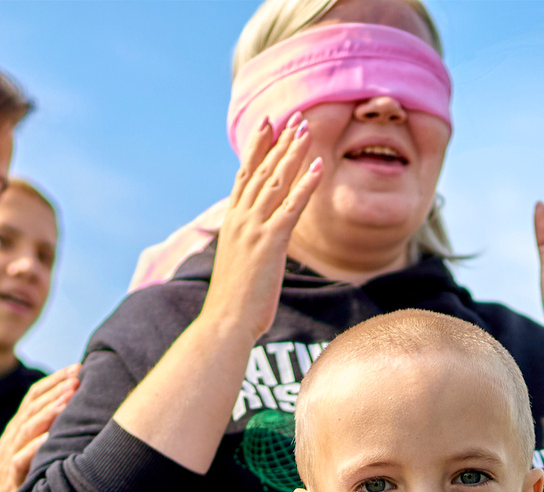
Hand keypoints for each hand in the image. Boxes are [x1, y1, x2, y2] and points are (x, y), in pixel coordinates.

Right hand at [0, 364, 79, 491]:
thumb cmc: (19, 479)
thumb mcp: (31, 450)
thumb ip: (47, 431)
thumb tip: (77, 413)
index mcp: (19, 427)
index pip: (35, 396)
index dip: (55, 380)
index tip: (78, 367)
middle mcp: (13, 436)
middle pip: (33, 406)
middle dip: (55, 389)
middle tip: (77, 376)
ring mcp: (9, 455)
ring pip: (27, 428)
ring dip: (48, 412)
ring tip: (67, 399)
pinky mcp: (10, 477)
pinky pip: (19, 460)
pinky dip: (34, 448)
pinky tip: (48, 439)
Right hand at [200, 119, 323, 347]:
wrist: (225, 322)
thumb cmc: (233, 302)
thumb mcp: (239, 264)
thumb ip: (246, 245)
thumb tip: (255, 243)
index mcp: (232, 222)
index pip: (245, 175)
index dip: (257, 147)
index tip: (268, 124)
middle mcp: (240, 219)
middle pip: (262, 170)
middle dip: (280, 142)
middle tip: (296, 116)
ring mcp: (254, 229)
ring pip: (276, 181)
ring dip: (293, 153)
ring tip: (307, 129)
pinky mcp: (270, 243)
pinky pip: (292, 207)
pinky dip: (306, 185)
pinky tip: (319, 167)